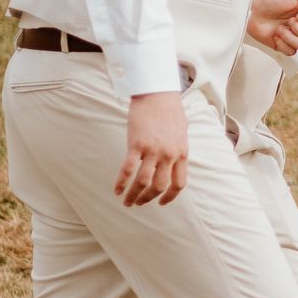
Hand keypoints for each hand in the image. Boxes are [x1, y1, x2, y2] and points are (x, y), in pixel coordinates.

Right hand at [117, 92, 187, 206]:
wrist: (158, 94)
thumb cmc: (170, 111)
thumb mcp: (181, 132)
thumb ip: (178, 148)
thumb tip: (176, 157)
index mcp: (182, 153)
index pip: (179, 183)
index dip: (170, 196)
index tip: (161, 203)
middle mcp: (169, 155)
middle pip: (159, 186)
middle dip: (148, 198)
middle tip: (138, 203)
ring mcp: (153, 151)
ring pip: (143, 182)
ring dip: (134, 195)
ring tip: (126, 201)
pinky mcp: (136, 145)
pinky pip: (128, 169)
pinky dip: (121, 182)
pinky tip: (116, 189)